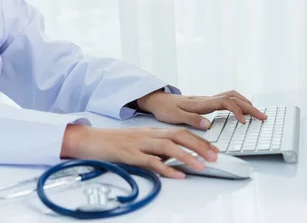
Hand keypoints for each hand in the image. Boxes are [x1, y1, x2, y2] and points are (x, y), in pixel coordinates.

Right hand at [60, 124, 218, 178]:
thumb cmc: (115, 143)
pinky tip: (178, 174)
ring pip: (168, 146)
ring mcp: (140, 143)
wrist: (92, 140)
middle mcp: (149, 135)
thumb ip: (157, 150)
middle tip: (214, 157)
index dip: (199, 140)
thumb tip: (175, 159)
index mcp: (153, 131)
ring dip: (187, 156)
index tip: (214, 150)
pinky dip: (166, 168)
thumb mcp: (140, 143)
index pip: (181, 132)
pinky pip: (151, 161)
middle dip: (199, 146)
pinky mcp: (130, 154)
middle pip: (179, 136)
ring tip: (201, 166)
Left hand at [136, 90, 266, 129]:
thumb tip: (208, 124)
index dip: (237, 111)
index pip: (225, 102)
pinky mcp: (207, 101)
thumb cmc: (166, 109)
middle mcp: (207, 99)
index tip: (245, 122)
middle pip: (233, 97)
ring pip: (232, 95)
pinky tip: (243, 110)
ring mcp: (207, 99)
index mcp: (201, 103)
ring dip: (246, 103)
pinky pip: (227, 99)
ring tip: (258, 113)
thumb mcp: (175, 117)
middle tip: (263, 117)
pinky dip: (239, 103)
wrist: (158, 100)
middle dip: (250, 106)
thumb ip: (192, 120)